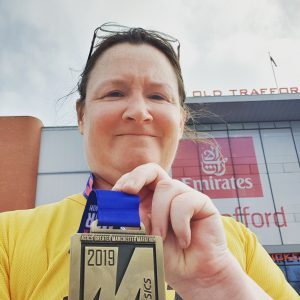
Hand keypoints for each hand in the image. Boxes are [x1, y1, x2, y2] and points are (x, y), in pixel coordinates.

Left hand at [112, 163, 270, 298]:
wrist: (195, 274)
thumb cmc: (169, 256)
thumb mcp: (145, 239)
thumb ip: (136, 222)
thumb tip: (123, 209)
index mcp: (151, 200)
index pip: (138, 180)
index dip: (127, 181)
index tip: (115, 193)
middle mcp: (167, 194)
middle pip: (153, 170)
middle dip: (138, 177)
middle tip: (127, 190)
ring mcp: (185, 196)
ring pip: (166, 188)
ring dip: (159, 216)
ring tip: (160, 238)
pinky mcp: (201, 203)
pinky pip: (185, 202)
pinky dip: (180, 224)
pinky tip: (183, 241)